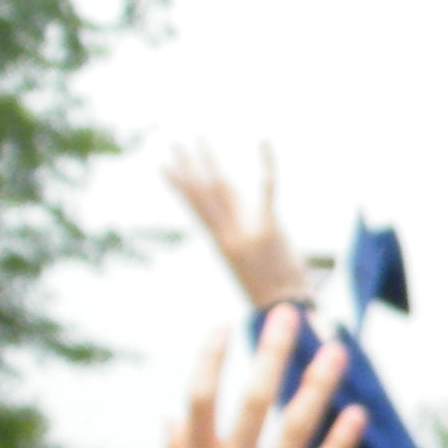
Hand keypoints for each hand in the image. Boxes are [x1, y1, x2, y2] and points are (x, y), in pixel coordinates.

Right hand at [153, 312, 364, 447]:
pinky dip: (341, 443)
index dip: (209, 359)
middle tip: (289, 312)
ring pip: (294, 428)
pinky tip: (358, 414)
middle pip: (252, 399)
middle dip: (272, 352)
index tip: (222, 326)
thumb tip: (173, 418)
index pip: (198, 398)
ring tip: (336, 349)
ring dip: (317, 385)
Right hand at [165, 139, 310, 311]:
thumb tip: (242, 210)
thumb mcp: (247, 261)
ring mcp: (246, 229)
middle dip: (188, 166)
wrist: (282, 307)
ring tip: (198, 140)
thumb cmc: (271, 286)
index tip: (164, 167)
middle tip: (175, 143)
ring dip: (209, 162)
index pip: (197, 206)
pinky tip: (263, 142)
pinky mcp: (270, 227)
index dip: (181, 185)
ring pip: (221, 189)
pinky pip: (267, 188)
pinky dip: (267, 164)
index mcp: (221, 241)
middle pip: (203, 193)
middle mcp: (227, 233)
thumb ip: (242, 234)